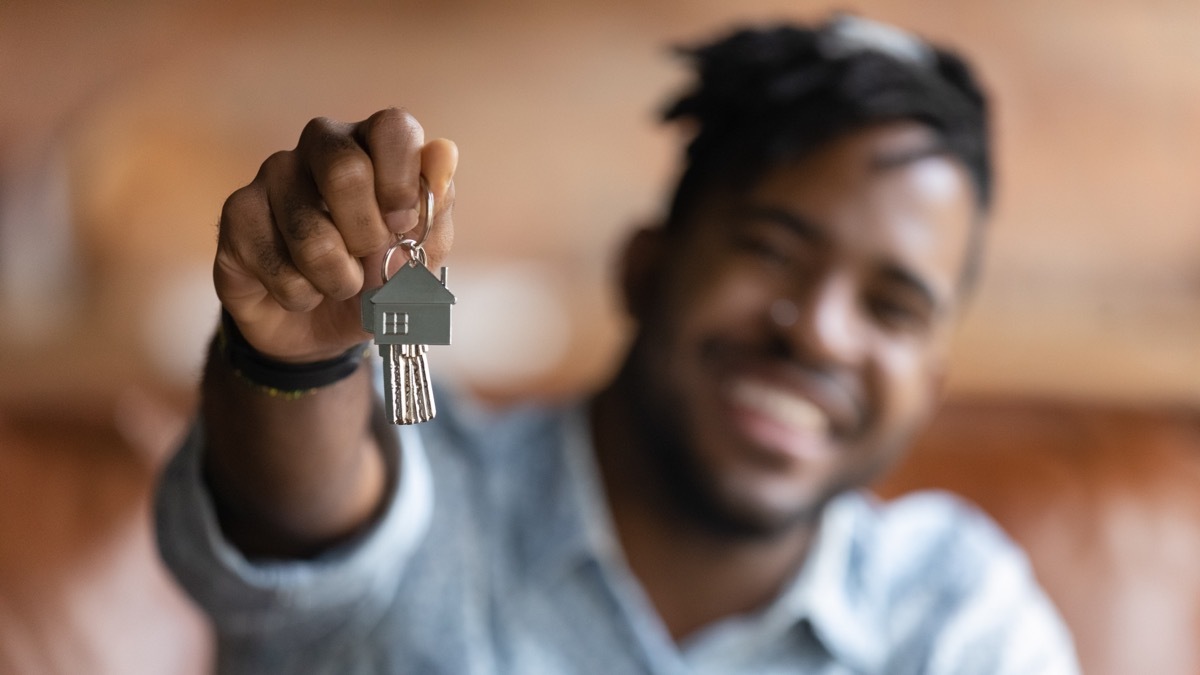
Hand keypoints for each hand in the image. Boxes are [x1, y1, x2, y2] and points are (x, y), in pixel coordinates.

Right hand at [214, 108, 456, 362]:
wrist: (322, 329)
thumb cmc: (379, 277)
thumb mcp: (422, 254)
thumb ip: (436, 207)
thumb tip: (444, 151)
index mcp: (374, 144)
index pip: (393, 126)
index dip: (402, 181)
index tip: (402, 224)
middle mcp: (321, 146)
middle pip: (344, 170)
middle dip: (367, 236)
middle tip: (370, 258)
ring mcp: (273, 175)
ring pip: (309, 232)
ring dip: (337, 279)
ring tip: (339, 284)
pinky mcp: (237, 214)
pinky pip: (275, 263)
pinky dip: (301, 295)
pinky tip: (300, 291)